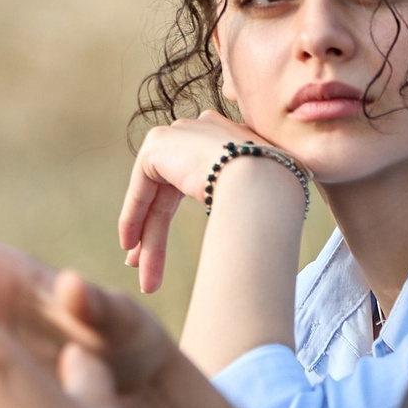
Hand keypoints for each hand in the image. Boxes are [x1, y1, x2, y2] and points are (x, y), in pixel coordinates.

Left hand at [118, 111, 276, 293]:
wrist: (265, 184)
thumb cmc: (278, 199)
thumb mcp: (260, 198)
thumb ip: (239, 200)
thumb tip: (235, 227)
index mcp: (229, 140)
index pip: (195, 180)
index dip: (179, 216)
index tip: (173, 246)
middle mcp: (202, 131)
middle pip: (171, 192)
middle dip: (157, 233)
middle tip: (146, 267)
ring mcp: (180, 134)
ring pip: (157, 195)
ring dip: (148, 238)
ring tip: (142, 276)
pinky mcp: (158, 143)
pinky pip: (141, 186)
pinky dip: (133, 215)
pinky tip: (129, 244)